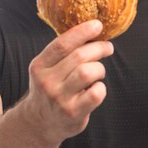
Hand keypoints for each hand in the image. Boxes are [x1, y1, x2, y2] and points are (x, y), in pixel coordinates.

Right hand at [23, 19, 113, 144]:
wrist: (40, 122)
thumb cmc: (51, 88)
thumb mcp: (47, 69)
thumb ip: (62, 53)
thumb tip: (90, 30)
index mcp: (39, 66)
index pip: (61, 44)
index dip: (81, 32)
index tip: (97, 25)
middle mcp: (47, 81)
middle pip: (79, 56)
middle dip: (99, 48)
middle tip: (107, 47)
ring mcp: (59, 98)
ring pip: (88, 72)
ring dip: (99, 68)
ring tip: (98, 71)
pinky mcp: (73, 113)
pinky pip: (96, 93)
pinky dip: (101, 87)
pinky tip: (96, 88)